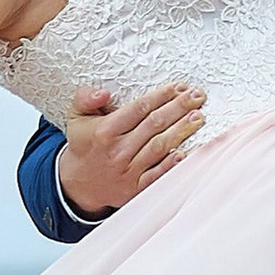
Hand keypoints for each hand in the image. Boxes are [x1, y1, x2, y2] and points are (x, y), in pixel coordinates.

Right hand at [52, 82, 204, 219]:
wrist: (80, 184)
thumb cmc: (85, 144)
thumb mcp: (76, 117)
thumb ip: (85, 98)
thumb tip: (103, 93)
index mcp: (105, 131)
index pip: (139, 108)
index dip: (161, 95)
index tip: (179, 86)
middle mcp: (118, 150)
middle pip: (154, 124)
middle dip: (179, 108)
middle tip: (197, 96)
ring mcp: (128, 171)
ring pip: (160, 147)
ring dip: (181, 131)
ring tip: (199, 117)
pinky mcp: (136, 188)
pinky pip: (158, 174)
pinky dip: (172, 164)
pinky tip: (187, 152)